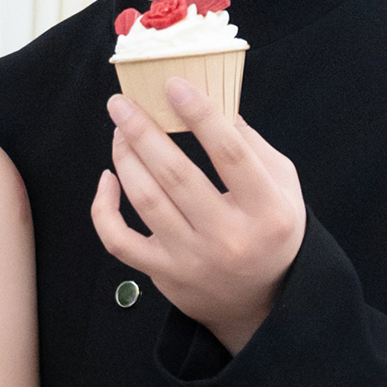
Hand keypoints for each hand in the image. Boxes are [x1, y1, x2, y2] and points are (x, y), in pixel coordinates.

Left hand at [94, 86, 304, 352]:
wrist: (261, 301)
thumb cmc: (270, 230)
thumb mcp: (282, 186)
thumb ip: (251, 144)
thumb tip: (211, 98)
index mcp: (267, 211)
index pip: (230, 154)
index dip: (200, 115)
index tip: (173, 85)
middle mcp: (229, 237)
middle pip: (177, 175)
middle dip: (143, 132)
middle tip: (122, 103)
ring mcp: (192, 259)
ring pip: (146, 201)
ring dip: (125, 159)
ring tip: (119, 131)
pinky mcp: (163, 275)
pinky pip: (119, 240)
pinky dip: (104, 209)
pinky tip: (108, 179)